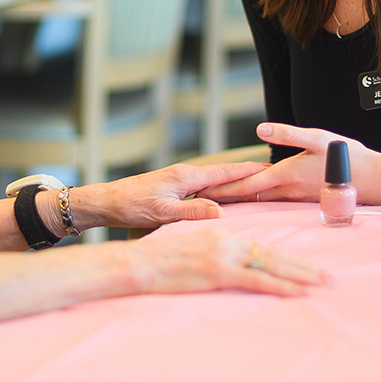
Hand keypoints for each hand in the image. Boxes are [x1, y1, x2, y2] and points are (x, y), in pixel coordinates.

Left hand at [71, 162, 267, 229]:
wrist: (107, 202)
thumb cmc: (131, 206)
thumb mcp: (162, 213)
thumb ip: (191, 212)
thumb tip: (221, 213)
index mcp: (187, 177)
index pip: (226, 172)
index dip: (249, 171)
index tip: (271, 168)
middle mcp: (186, 174)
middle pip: (224, 173)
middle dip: (248, 174)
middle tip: (273, 174)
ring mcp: (180, 180)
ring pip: (215, 179)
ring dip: (235, 181)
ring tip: (256, 184)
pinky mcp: (174, 188)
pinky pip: (205, 186)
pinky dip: (220, 189)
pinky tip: (224, 196)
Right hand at [130, 227, 331, 296]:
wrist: (140, 262)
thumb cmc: (160, 260)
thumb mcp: (192, 249)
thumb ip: (215, 253)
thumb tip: (231, 264)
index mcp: (223, 235)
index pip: (263, 246)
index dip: (289, 257)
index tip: (308, 266)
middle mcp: (229, 241)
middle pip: (275, 253)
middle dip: (305, 266)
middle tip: (330, 277)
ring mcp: (225, 255)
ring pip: (272, 264)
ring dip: (301, 275)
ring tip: (323, 283)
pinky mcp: (219, 271)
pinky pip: (257, 279)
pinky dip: (281, 285)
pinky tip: (299, 292)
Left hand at [194, 124, 373, 203]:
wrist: (374, 179)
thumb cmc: (347, 156)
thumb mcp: (317, 137)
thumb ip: (287, 134)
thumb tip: (260, 128)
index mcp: (285, 175)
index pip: (245, 186)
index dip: (221, 188)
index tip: (200, 192)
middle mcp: (287, 190)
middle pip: (248, 196)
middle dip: (222, 197)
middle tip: (197, 200)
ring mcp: (296, 197)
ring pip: (260, 200)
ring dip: (239, 200)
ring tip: (216, 200)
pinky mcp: (304, 198)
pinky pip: (274, 201)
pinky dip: (258, 200)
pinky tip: (252, 200)